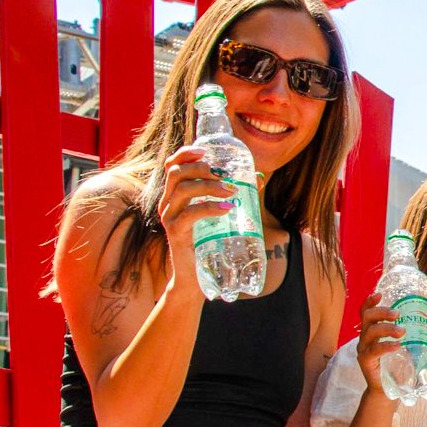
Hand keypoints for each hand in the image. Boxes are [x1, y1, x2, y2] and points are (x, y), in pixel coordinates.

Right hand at [158, 145, 235, 281]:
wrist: (195, 276)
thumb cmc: (208, 241)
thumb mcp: (219, 214)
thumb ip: (234, 194)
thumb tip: (259, 176)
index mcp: (174, 194)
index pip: (172, 165)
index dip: (185, 154)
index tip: (204, 150)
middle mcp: (167, 203)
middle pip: (176, 173)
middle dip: (201, 168)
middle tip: (224, 174)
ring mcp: (169, 218)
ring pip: (182, 190)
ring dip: (209, 186)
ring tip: (230, 191)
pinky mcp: (175, 233)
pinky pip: (189, 214)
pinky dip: (209, 207)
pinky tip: (226, 208)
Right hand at [353, 292, 404, 392]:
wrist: (388, 389)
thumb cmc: (397, 365)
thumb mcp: (403, 346)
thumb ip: (411, 334)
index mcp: (371, 331)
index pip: (366, 312)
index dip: (370, 301)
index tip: (380, 294)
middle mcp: (365, 338)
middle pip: (367, 317)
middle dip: (382, 312)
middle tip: (398, 314)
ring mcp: (363, 349)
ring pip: (370, 332)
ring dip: (387, 328)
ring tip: (402, 331)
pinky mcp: (365, 362)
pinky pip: (373, 350)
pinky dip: (386, 346)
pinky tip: (397, 345)